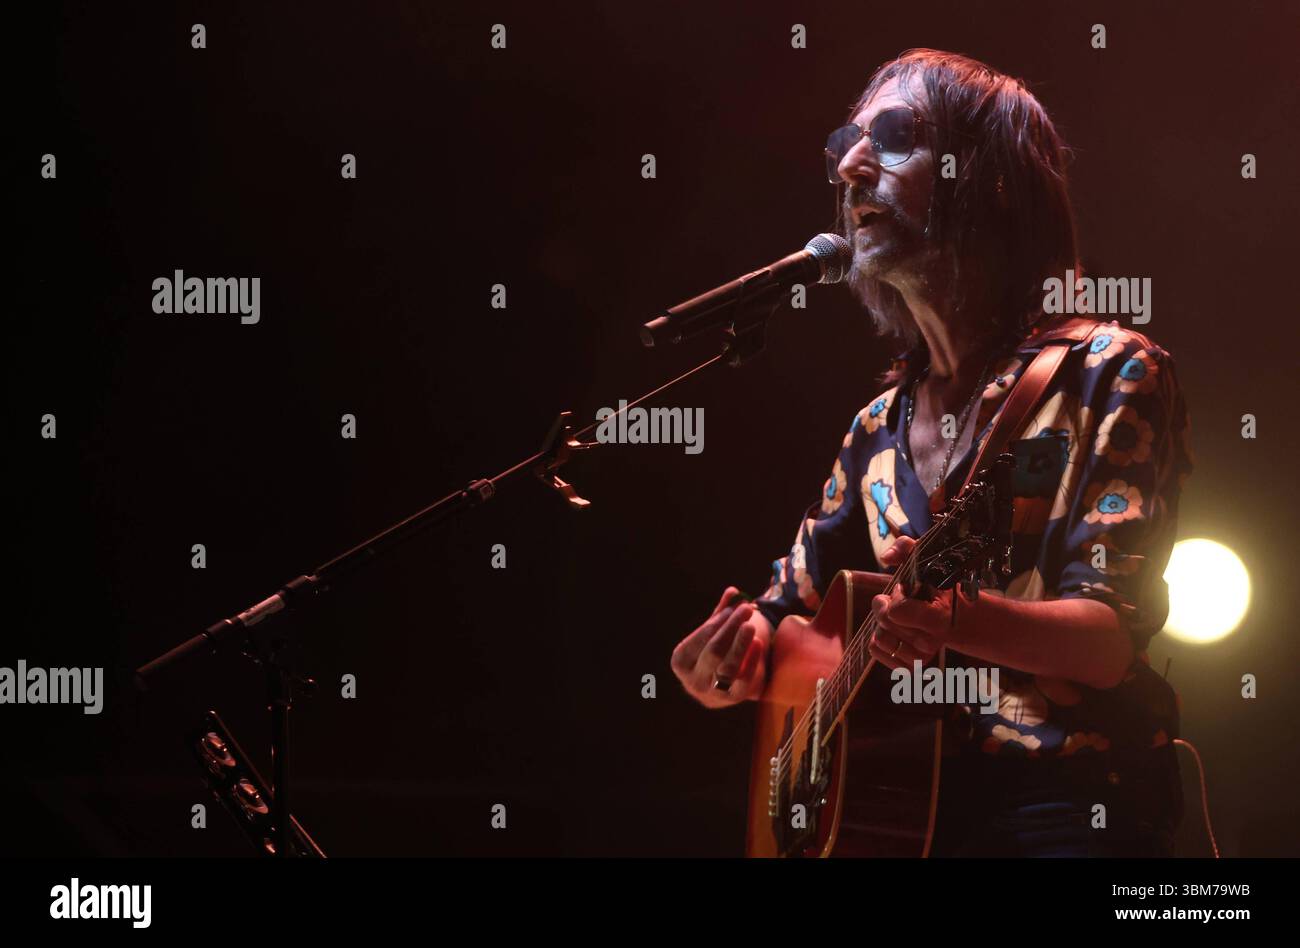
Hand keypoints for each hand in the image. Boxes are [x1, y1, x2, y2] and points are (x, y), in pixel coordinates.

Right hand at [671, 587, 772, 707]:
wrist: (730, 680)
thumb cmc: (719, 649)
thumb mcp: (716, 631)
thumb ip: (723, 612)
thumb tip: (733, 591)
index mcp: (680, 661)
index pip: (700, 638)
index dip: (718, 622)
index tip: (733, 607)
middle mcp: (692, 681)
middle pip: (713, 652)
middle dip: (730, 628)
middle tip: (746, 609)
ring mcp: (712, 693)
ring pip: (727, 668)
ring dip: (740, 644)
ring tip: (751, 624)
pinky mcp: (733, 699)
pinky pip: (743, 681)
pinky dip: (751, 662)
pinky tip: (758, 643)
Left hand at [867, 535, 960, 669]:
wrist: (956, 619)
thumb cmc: (939, 588)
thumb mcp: (928, 562)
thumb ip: (907, 548)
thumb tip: (885, 557)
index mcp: (937, 618)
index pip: (896, 611)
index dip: (894, 597)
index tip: (903, 589)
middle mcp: (929, 642)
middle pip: (885, 622)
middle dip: (885, 605)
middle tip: (900, 600)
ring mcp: (920, 657)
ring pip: (878, 638)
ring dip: (881, 623)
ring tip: (896, 616)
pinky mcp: (910, 666)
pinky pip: (876, 652)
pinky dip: (877, 640)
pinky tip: (891, 631)